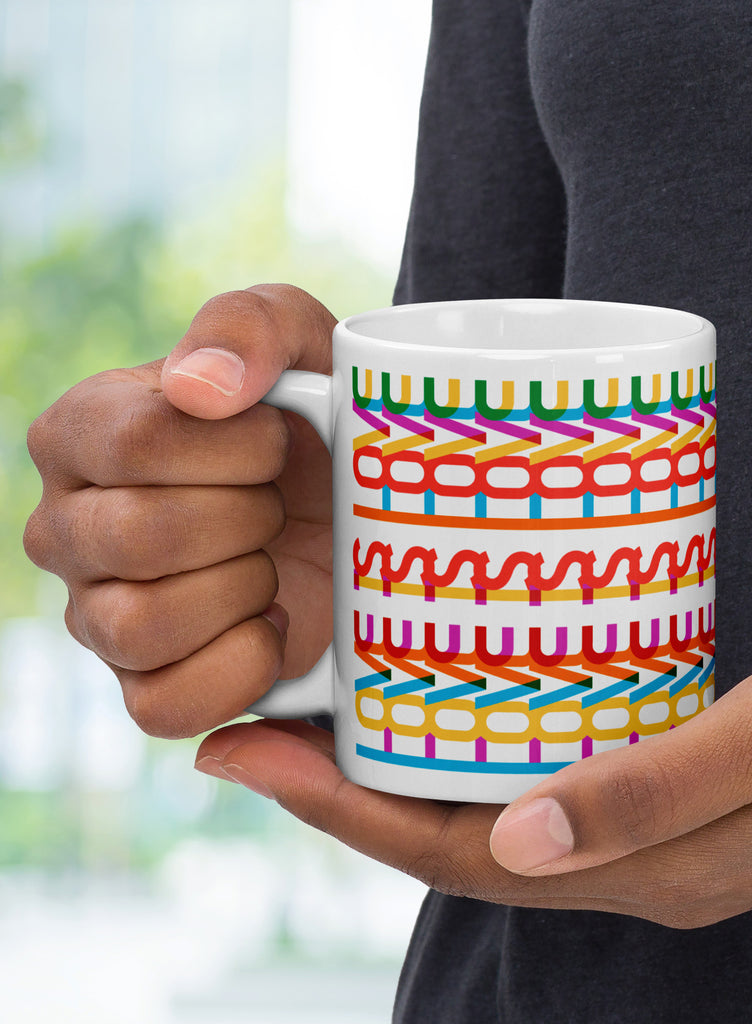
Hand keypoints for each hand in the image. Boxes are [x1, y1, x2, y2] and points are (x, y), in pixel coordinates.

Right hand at [24, 283, 336, 737]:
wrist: (354, 509)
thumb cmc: (316, 421)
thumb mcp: (303, 343)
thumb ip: (249, 326)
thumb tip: (198, 387)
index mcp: (83, 432)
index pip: (135, 443)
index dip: (236, 449)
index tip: (280, 441)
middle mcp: (68, 527)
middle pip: (141, 536)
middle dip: (247, 518)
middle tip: (279, 507)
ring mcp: (97, 615)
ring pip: (140, 625)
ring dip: (241, 589)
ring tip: (271, 561)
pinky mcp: (145, 687)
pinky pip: (164, 706)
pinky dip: (240, 668)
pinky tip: (274, 623)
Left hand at [193, 599, 751, 926]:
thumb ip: (656, 788)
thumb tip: (517, 838)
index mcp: (656, 864)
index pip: (457, 850)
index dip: (341, 810)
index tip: (249, 754)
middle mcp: (645, 861)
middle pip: (457, 837)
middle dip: (346, 792)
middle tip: (262, 722)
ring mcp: (667, 827)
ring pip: (497, 810)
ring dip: (408, 770)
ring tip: (334, 711)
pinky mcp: (687, 781)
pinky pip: (554, 777)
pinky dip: (484, 748)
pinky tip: (463, 700)